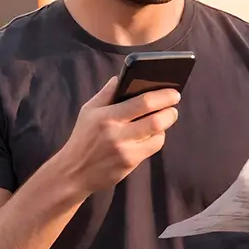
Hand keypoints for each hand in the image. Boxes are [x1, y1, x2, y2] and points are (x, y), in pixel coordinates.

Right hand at [61, 76, 179, 193]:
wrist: (74, 171)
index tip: (173, 92)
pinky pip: (152, 148)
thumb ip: (107, 92)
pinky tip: (153, 133)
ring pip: (158, 135)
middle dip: (170, 111)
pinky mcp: (129, 163)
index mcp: (107, 116)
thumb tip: (122, 77)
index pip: (142, 102)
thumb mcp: (89, 110)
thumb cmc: (83, 137)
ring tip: (164, 118)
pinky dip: (157, 138)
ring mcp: (125, 150)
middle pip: (155, 120)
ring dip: (165, 125)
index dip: (162, 96)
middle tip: (173, 106)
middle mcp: (117, 133)